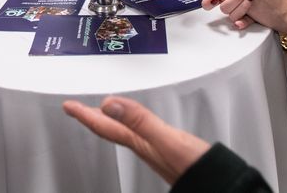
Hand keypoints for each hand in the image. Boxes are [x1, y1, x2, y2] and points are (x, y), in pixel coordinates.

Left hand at [63, 96, 210, 183]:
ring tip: (99, 113)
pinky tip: (133, 124)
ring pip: (123, 132)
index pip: (106, 125)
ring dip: (109, 120)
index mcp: (139, 141)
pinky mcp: (166, 149)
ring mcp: (154, 148)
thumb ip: (139, 120)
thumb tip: (110, 104)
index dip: (85, 114)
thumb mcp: (165, 139)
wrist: (217, 183)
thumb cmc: (193, 166)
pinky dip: (130, 124)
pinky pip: (139, 134)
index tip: (68, 106)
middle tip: (76, 108)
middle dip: (92, 117)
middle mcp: (144, 145)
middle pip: (111, 129)